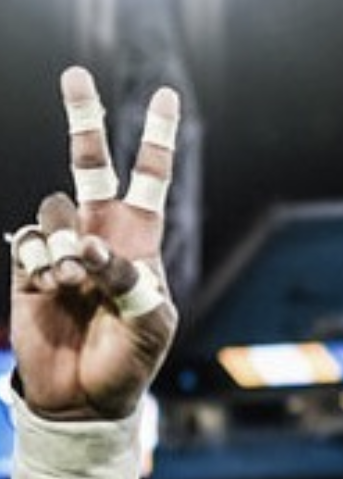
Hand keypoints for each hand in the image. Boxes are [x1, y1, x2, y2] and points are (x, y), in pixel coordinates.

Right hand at [8, 66, 179, 420]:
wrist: (86, 396)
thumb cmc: (130, 362)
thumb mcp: (149, 324)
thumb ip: (126, 278)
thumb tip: (89, 245)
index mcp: (139, 243)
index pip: (149, 180)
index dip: (156, 139)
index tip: (168, 97)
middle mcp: (99, 234)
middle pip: (89, 164)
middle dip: (83, 118)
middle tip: (74, 73)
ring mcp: (63, 247)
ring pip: (56, 209)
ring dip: (67, 244)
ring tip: (76, 282)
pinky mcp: (29, 264)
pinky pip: (30, 240)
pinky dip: (44, 261)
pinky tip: (53, 286)